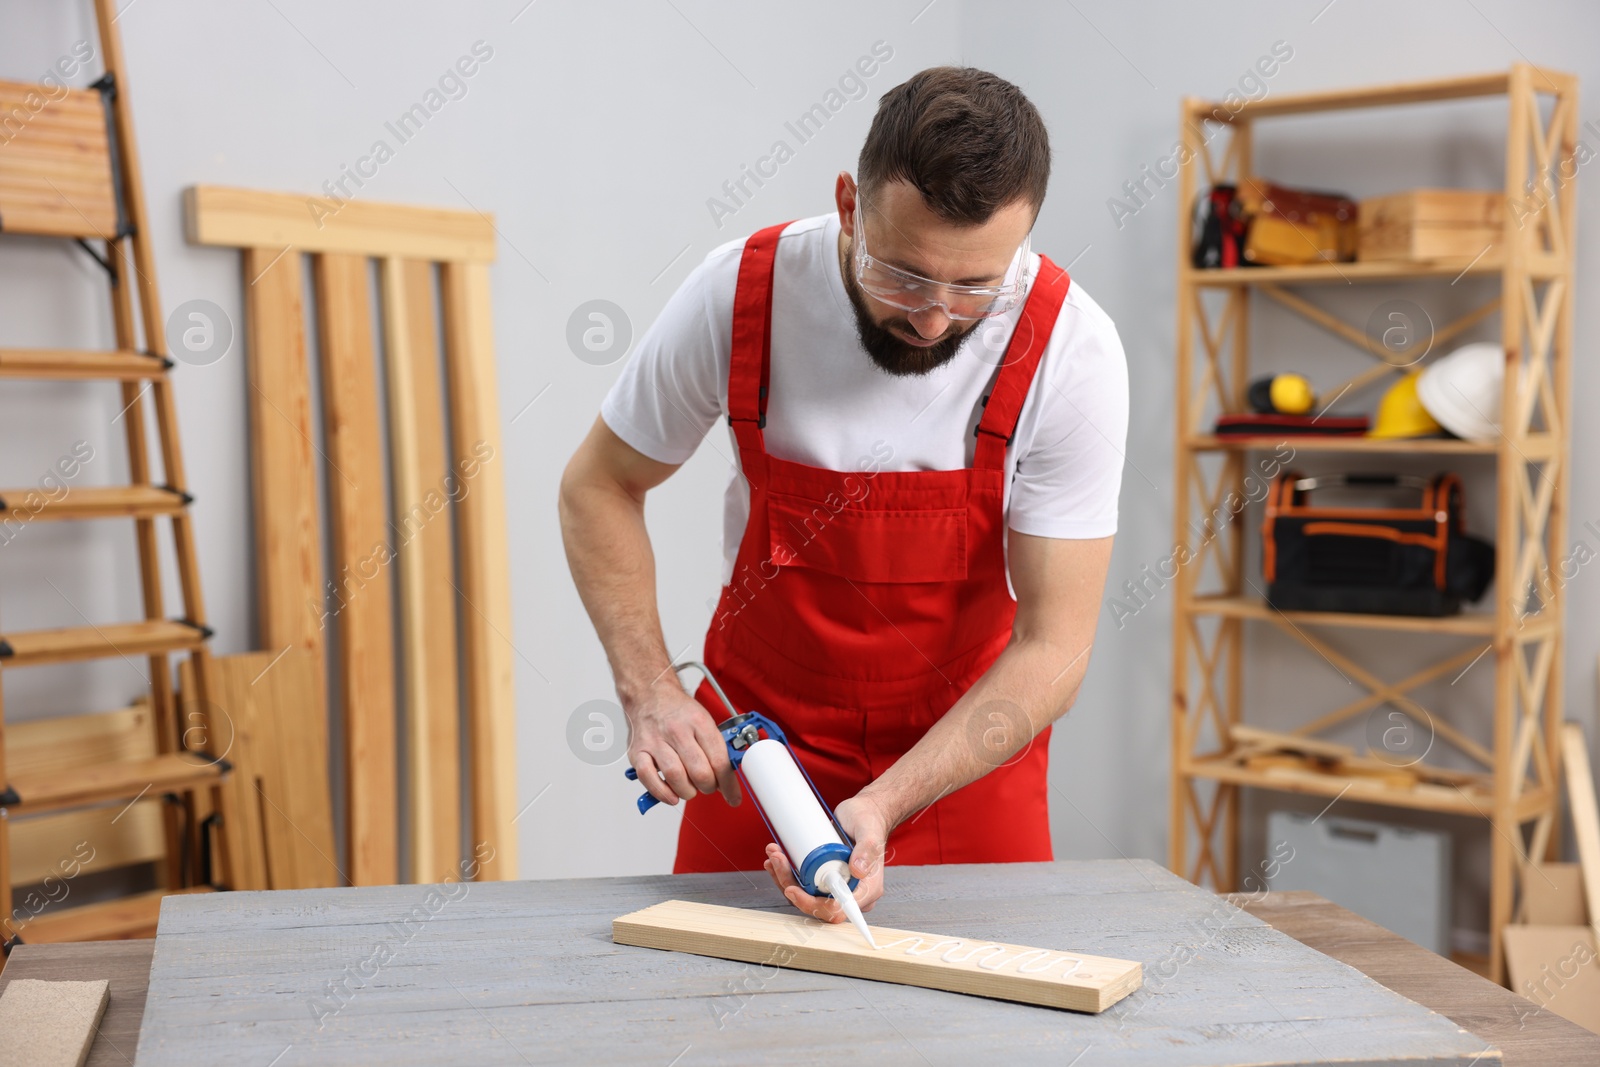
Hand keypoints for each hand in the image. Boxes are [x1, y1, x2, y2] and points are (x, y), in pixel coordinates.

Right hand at [625, 680, 740, 807]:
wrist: (649, 694)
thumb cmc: (677, 710)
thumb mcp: (704, 720)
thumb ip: (715, 748)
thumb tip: (727, 777)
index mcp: (698, 722)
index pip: (719, 760)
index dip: (728, 784)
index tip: (733, 796)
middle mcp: (676, 730)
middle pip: (699, 771)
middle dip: (709, 787)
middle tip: (708, 786)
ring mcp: (655, 741)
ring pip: (676, 777)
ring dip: (688, 792)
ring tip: (690, 789)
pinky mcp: (637, 752)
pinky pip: (648, 778)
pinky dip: (662, 793)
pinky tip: (671, 795)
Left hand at [763, 794, 887, 922]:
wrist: (864, 812)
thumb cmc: (870, 821)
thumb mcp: (870, 832)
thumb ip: (867, 849)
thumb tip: (858, 870)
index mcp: (865, 890)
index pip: (837, 910)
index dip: (813, 905)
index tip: (792, 889)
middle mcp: (849, 892)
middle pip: (815, 903)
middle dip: (790, 885)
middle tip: (777, 860)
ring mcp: (834, 885)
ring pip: (804, 894)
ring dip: (783, 878)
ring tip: (774, 854)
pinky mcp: (823, 876)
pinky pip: (802, 884)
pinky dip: (786, 873)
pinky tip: (776, 860)